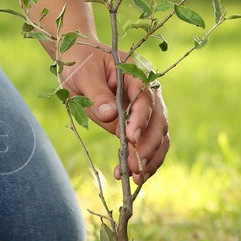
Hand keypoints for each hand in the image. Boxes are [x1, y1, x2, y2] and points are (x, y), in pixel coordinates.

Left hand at [59, 44, 169, 182]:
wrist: (80, 62)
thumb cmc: (81, 64)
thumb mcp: (83, 75)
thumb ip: (97, 94)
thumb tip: (110, 115)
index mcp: (136, 74)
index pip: (145, 99)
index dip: (140, 120)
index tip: (130, 138)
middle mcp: (147, 92)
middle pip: (159, 120)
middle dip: (149, 146)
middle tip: (135, 167)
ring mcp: (145, 109)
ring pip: (159, 135)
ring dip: (151, 157)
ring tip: (136, 178)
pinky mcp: (138, 124)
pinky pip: (148, 143)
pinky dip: (145, 160)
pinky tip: (133, 176)